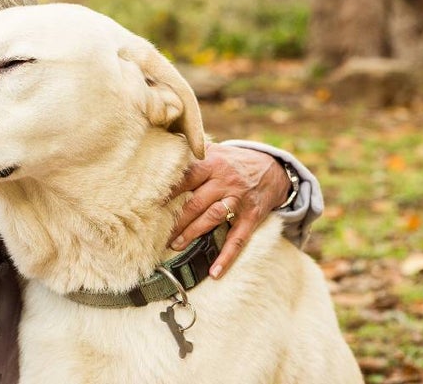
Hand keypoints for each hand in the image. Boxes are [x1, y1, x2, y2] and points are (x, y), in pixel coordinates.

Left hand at [167, 143, 290, 278]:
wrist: (273, 168)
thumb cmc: (233, 162)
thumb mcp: (215, 150)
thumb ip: (192, 154)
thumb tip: (162, 151)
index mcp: (212, 164)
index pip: (185, 178)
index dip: (167, 191)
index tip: (149, 202)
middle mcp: (225, 181)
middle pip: (196, 202)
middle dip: (176, 219)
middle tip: (157, 232)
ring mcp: (238, 200)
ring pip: (212, 218)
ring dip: (193, 233)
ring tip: (175, 245)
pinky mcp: (251, 217)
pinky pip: (238, 239)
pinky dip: (227, 256)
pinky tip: (215, 272)